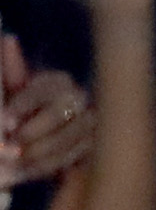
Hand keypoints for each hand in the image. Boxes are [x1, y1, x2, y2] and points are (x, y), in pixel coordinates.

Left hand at [0, 38, 96, 187]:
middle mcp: (79, 97)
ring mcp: (91, 123)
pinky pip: (70, 158)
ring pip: (65, 138)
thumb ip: (11, 70)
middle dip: (32, 131)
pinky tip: (26, 170)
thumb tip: (8, 39)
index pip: (43, 89)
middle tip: (11, 144)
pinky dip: (45, 166)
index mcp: (57, 81)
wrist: (38, 143)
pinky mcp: (93, 146)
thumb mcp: (13, 92)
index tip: (5, 122)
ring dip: (37, 152)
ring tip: (15, 160)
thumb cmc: (22, 115)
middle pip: (59, 113)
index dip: (23, 106)